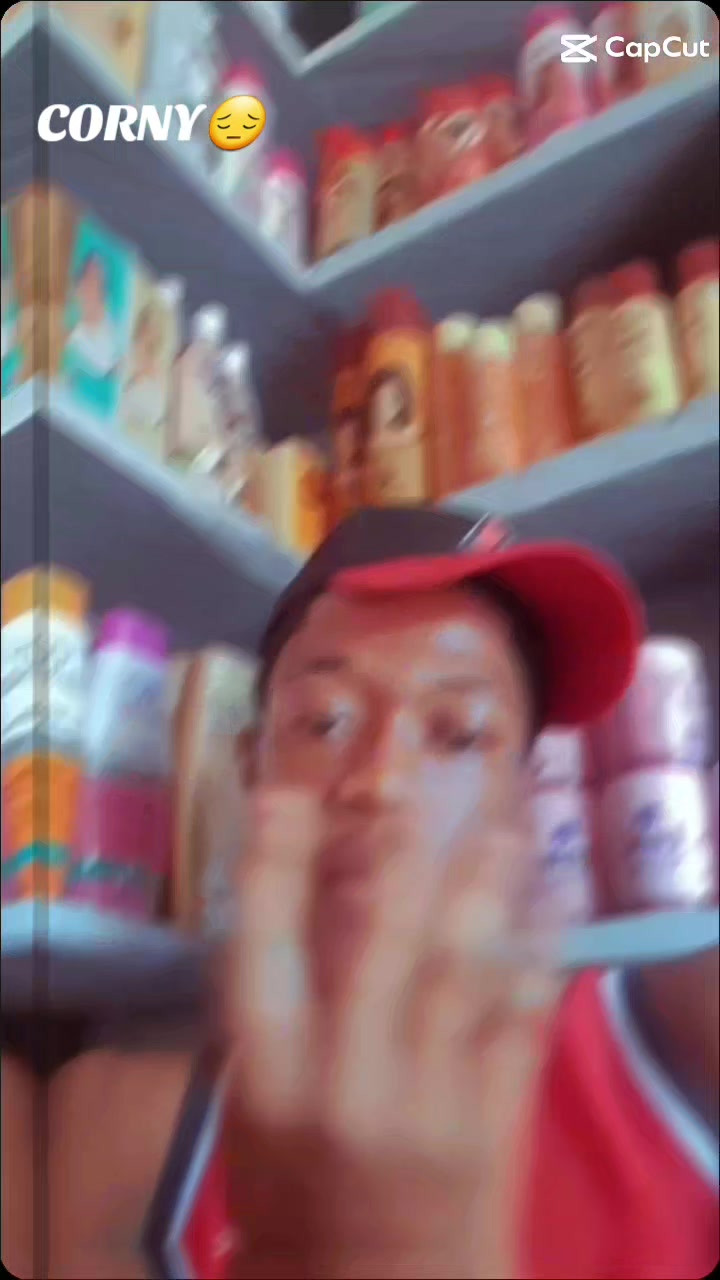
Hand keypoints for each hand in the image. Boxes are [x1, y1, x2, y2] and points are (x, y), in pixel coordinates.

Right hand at [224, 788, 561, 1279]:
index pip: (263, 948)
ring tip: (504, 830)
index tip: (283, 793)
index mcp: (271, 1078)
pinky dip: (539, 959)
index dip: (272, 864)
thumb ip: (280, 1009)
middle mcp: (348, 1081)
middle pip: (380, 947)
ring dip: (486, 893)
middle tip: (417, 796)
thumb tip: (316, 893)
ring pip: (460, 974)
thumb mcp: (255, 1104)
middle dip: (400, 861)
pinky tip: (552, 906)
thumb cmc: (293, 1189)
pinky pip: (521, 1026)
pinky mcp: (491, 1125)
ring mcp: (428, 1103)